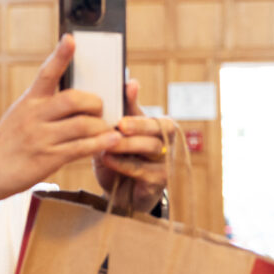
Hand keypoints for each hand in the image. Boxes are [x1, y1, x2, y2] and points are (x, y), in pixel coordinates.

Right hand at [0, 35, 121, 201]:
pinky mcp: (48, 159)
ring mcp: (41, 138)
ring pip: (83, 124)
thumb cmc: (8, 143)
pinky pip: (82, 147)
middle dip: (95, 102)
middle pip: (74, 99)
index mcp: (28, 101)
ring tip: (109, 129)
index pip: (46, 73)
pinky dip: (102, 143)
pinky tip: (112, 141)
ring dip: (102, 126)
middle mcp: (34, 116)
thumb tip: (75, 98)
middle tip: (101, 109)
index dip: (60, 55)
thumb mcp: (19, 116)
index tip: (71, 39)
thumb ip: (43, 105)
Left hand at [94, 79, 176, 211]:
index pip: (154, 117)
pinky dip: (123, 164)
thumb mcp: (119, 132)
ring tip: (106, 143)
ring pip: (150, 148)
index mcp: (159, 127)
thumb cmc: (120, 156)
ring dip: (126, 145)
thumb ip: (125, 109)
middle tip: (120, 125)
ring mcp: (165, 162)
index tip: (126, 107)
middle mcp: (167, 142)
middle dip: (139, 125)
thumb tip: (131, 81)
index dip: (140, 112)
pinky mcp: (159, 182)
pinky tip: (106, 158)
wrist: (120, 192)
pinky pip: (143, 171)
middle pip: (158, 129)